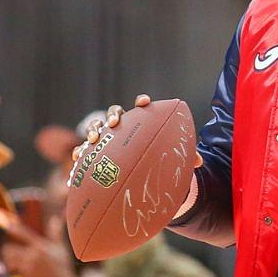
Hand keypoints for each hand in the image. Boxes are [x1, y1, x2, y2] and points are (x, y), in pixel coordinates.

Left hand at [1, 218, 76, 276]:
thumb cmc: (62, 266)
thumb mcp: (60, 248)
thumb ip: (55, 233)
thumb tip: (55, 218)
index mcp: (41, 247)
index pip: (26, 235)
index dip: (16, 230)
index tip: (9, 226)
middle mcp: (33, 256)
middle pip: (10, 249)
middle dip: (8, 249)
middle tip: (7, 249)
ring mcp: (28, 266)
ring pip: (9, 260)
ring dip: (8, 259)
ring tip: (11, 259)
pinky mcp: (25, 276)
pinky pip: (13, 270)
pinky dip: (13, 269)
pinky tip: (17, 269)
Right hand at [72, 94, 202, 167]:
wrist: (140, 174)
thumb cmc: (158, 161)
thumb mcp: (172, 161)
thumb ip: (184, 157)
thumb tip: (199, 160)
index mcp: (141, 123)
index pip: (142, 108)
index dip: (142, 102)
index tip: (144, 102)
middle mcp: (122, 127)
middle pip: (115, 112)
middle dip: (113, 114)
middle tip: (115, 122)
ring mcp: (106, 138)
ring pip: (97, 127)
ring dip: (93, 129)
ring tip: (92, 139)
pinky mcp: (94, 153)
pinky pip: (84, 151)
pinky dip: (80, 153)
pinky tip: (78, 160)